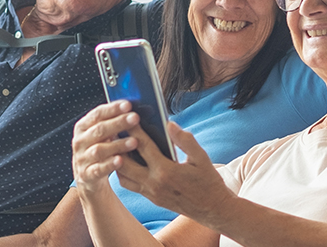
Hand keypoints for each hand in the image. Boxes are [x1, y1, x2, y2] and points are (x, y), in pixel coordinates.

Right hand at [71, 100, 140, 192]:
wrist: (89, 178)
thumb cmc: (100, 150)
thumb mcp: (102, 135)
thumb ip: (112, 122)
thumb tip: (133, 112)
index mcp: (83, 127)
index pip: (97, 114)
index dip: (112, 109)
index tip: (128, 105)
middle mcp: (80, 142)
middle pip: (99, 130)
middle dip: (118, 123)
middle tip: (135, 118)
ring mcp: (82, 159)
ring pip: (99, 150)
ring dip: (117, 145)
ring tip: (134, 141)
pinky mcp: (87, 175)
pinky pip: (98, 169)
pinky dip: (109, 164)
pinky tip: (121, 160)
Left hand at [115, 122, 233, 221]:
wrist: (212, 209)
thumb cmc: (209, 182)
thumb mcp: (201, 158)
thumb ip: (185, 140)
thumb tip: (169, 124)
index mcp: (166, 171)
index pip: (143, 147)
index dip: (133, 130)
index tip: (127, 117)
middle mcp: (154, 184)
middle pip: (125, 163)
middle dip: (118, 145)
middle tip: (113, 129)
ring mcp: (151, 193)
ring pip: (123, 176)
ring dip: (117, 160)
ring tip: (116, 144)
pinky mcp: (151, 199)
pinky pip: (130, 185)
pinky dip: (124, 172)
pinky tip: (125, 160)